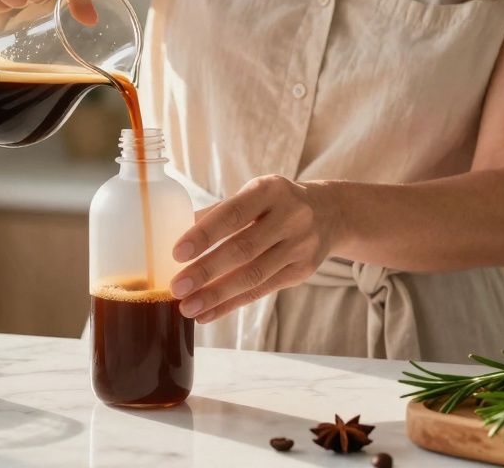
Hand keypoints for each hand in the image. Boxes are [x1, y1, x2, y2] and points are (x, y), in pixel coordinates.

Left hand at [169, 175, 337, 323]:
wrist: (328, 213)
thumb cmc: (274, 204)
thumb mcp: (253, 196)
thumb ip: (218, 214)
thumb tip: (174, 236)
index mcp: (270, 190)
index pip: (233, 214)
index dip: (204, 234)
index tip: (177, 253)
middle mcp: (290, 216)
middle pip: (243, 248)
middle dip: (206, 271)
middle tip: (177, 288)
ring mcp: (300, 246)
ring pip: (254, 275)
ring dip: (217, 295)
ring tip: (188, 307)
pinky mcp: (303, 271)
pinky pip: (262, 290)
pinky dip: (232, 304)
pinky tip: (208, 313)